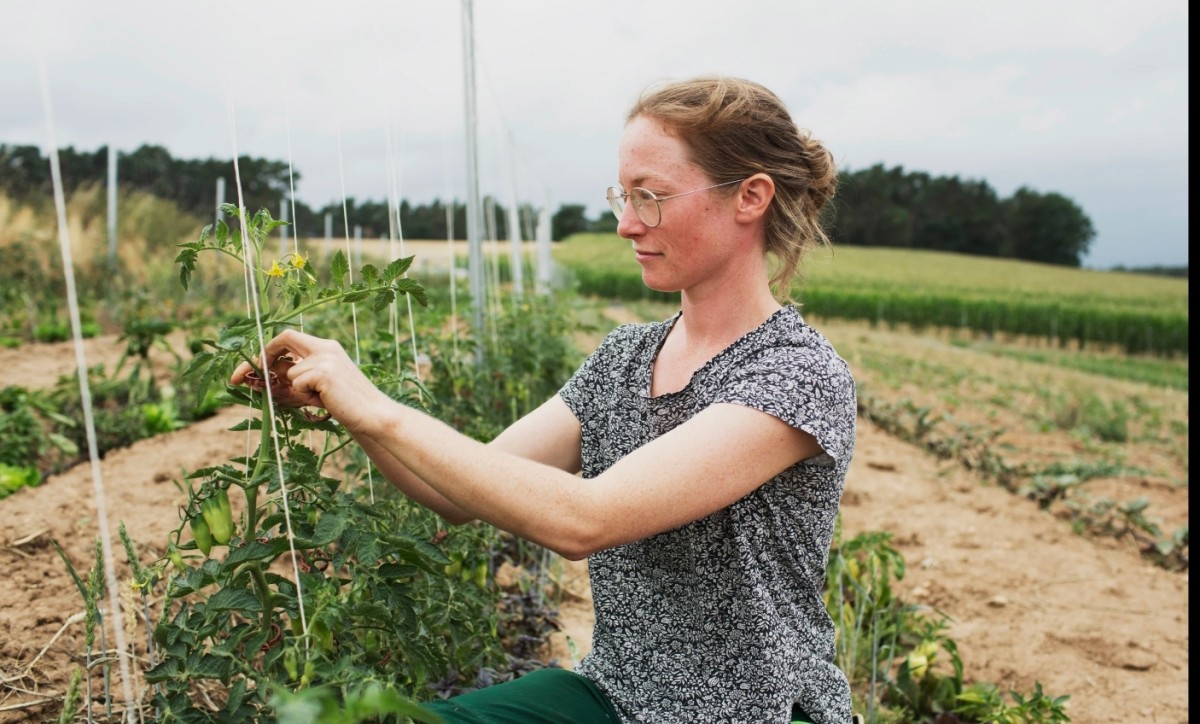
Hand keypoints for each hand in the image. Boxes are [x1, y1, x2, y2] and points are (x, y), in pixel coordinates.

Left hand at [230, 330, 386, 432]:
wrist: (373, 414)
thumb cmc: (346, 404)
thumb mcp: (317, 386)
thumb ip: (295, 377)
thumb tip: (261, 376)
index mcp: (326, 347)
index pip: (288, 338)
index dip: (267, 350)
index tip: (252, 367)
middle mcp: (326, 347)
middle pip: (284, 339)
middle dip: (259, 358)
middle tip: (238, 378)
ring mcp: (326, 358)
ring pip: (290, 372)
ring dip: (297, 391)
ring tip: (319, 399)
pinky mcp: (324, 372)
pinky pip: (297, 384)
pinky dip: (305, 396)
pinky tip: (325, 401)